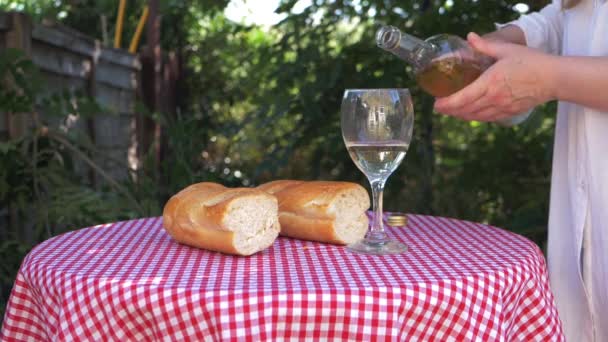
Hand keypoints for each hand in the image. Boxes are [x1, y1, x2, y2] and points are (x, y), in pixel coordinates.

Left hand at [433, 32, 555, 121]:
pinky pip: (487, 119)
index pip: (462, 98)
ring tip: (452, 111)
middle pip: (465, 110)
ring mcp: (502, 108)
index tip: (436, 104)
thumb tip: (470, 37)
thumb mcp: (506, 50)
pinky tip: (470, 114)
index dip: (447, 104)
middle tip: (439, 107)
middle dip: (449, 111)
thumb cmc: (531, 61)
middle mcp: (494, 98)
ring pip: (475, 116)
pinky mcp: (509, 113)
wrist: (554, 78)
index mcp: (490, 83)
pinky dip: (475, 117)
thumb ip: (485, 46)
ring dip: (461, 115)